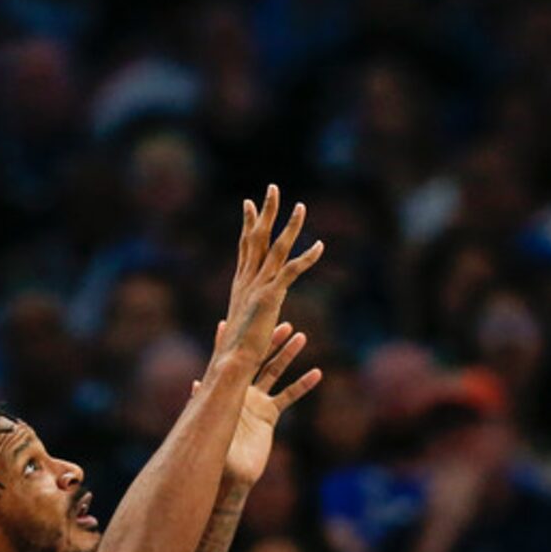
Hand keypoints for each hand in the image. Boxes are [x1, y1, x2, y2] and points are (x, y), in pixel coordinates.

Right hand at [216, 187, 322, 370]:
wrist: (232, 363)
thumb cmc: (232, 352)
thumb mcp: (238, 328)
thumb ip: (239, 318)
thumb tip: (231, 322)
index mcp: (240, 285)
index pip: (245, 247)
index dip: (248, 225)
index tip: (249, 204)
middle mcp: (248, 280)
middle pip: (257, 238)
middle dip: (265, 212)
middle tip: (272, 188)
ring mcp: (259, 286)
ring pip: (276, 249)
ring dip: (290, 226)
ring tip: (301, 206)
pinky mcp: (271, 297)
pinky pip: (292, 271)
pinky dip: (306, 257)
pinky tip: (320, 246)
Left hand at [218, 325, 322, 486]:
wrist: (234, 476)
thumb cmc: (216, 454)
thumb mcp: (211, 427)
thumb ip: (204, 405)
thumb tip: (194, 384)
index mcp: (227, 391)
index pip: (230, 361)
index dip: (232, 341)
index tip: (237, 319)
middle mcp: (241, 391)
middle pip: (258, 360)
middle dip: (270, 341)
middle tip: (284, 324)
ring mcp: (256, 401)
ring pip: (275, 372)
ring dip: (288, 355)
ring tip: (301, 337)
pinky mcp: (269, 415)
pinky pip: (289, 396)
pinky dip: (303, 385)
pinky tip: (317, 373)